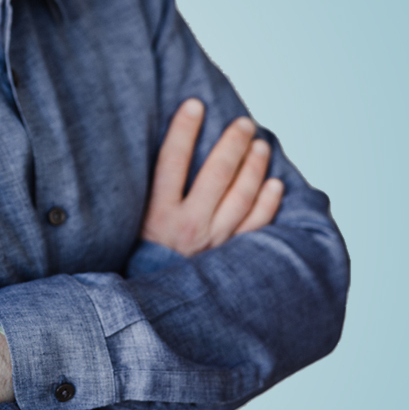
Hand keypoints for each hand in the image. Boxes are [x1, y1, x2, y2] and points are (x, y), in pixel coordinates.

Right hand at [141, 98, 283, 256]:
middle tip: (244, 123)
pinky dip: (268, 203)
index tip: (195, 104)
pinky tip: (274, 184)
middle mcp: (187, 226)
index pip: (171, 161)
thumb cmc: (143, 258)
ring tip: (260, 145)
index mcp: (157, 214)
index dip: (183, 130)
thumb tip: (165, 151)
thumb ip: (149, 192)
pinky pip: (256, 226)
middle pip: (216, 175)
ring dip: (254, 167)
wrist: (156, 306)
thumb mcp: (133, 223)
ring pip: (241, 197)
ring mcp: (213, 243)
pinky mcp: (231, 259)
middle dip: (232, 144)